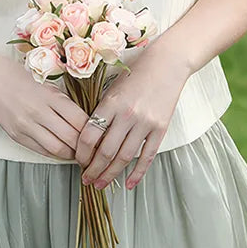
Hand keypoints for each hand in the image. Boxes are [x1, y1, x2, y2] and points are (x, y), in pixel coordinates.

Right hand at [0, 53, 88, 160]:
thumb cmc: (21, 77)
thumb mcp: (48, 84)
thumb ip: (65, 102)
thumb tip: (86, 121)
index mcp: (50, 96)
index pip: (80, 120)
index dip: (94, 131)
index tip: (102, 135)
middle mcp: (39, 112)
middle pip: (71, 138)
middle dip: (86, 147)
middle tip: (95, 149)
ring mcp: (26, 125)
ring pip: (57, 149)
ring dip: (72, 154)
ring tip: (81, 154)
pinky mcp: (17, 135)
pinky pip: (41, 150)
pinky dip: (55, 154)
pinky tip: (63, 152)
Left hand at [75, 46, 190, 190]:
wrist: (168, 63)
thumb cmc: (137, 72)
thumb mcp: (113, 86)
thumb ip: (102, 109)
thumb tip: (89, 137)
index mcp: (111, 102)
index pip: (89, 135)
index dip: (81, 153)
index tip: (78, 161)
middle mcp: (127, 114)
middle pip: (105, 151)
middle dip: (93, 169)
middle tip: (86, 180)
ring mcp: (145, 123)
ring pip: (124, 157)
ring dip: (111, 174)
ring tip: (101, 184)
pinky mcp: (160, 128)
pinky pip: (147, 156)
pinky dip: (138, 173)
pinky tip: (128, 183)